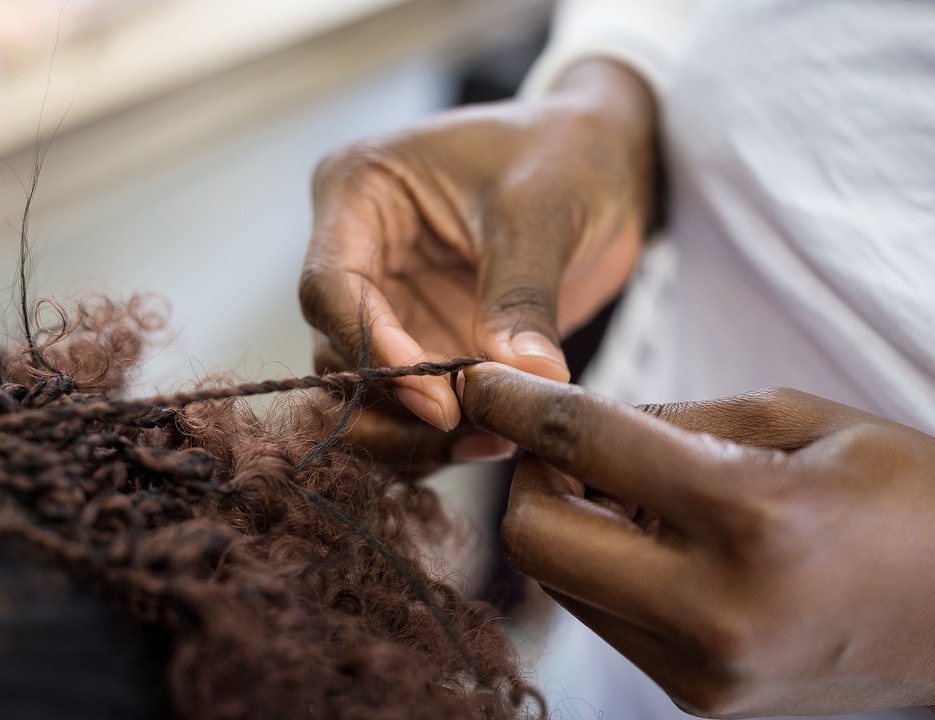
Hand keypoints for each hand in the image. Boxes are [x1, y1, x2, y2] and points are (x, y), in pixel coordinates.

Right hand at [299, 60, 658, 465]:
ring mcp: (391, 306)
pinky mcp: (427, 343)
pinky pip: (412, 407)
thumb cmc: (564, 152)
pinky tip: (497, 440)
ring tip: (493, 440)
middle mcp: (360, 255)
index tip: (437, 395)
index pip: (329, 286)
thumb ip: (521, 298)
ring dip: (415, 433)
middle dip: (394, 404)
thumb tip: (523, 382)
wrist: (605, 164)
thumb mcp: (541, 211)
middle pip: (336, 354)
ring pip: (365, 394)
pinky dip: (444, 436)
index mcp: (358, 194)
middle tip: (463, 431)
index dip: (371, 348)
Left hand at [458, 363, 934, 718]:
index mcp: (752, 518)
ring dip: (562, 520)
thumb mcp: (810, 421)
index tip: (484, 377)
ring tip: (622, 486)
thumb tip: (586, 422)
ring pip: (560, 582)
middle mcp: (714, 610)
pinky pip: (605, 617)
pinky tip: (650, 534)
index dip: (517, 401)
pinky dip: (602, 564)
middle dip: (527, 475)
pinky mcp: (699, 699)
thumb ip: (683, 419)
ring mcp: (701, 670)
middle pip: (535, 538)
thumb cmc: (921, 503)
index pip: (585, 446)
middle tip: (563, 439)